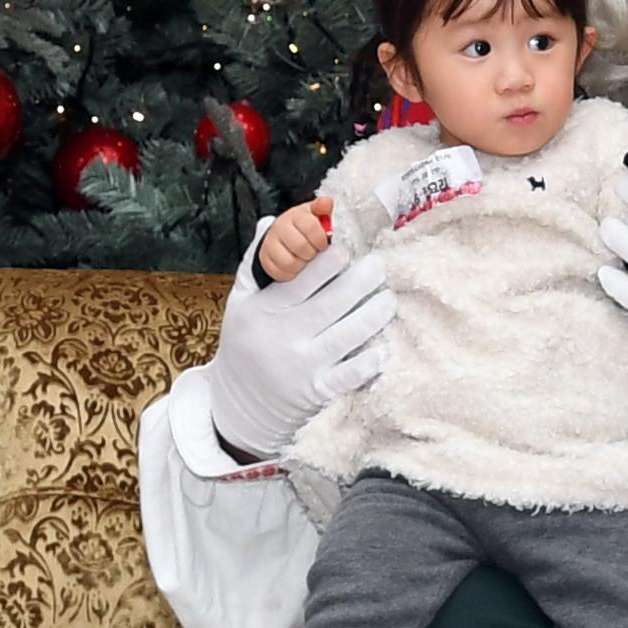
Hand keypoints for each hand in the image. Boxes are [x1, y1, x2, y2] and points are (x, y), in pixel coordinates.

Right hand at [202, 235, 395, 461]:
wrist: (238, 405)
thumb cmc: (244, 344)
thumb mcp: (240, 302)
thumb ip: (255, 263)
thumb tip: (270, 221)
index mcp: (265, 310)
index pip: (300, 281)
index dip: (327, 262)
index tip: (346, 248)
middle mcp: (284, 336)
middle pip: (331, 304)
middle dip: (360, 281)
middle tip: (379, 265)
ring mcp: (303, 366)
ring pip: (347, 335)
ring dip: (374, 314)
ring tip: (389, 298)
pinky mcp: (318, 391)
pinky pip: (350, 374)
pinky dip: (369, 361)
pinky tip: (384, 346)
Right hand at [254, 198, 334, 283]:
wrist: (283, 235)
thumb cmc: (304, 226)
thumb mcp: (315, 214)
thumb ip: (323, 209)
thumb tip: (327, 201)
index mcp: (295, 215)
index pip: (310, 226)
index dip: (320, 239)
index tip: (323, 244)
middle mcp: (279, 227)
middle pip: (300, 246)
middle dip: (311, 253)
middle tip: (313, 252)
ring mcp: (270, 243)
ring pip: (289, 262)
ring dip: (301, 265)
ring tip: (304, 259)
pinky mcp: (264, 259)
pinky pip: (279, 273)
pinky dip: (290, 273)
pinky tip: (294, 266)